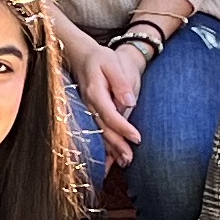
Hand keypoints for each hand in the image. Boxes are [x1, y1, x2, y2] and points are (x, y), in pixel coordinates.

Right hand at [79, 36, 145, 154]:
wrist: (82, 56)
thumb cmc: (101, 59)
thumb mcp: (112, 64)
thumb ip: (120, 83)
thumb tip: (130, 102)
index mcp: (95, 92)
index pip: (110, 115)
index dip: (123, 128)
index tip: (137, 138)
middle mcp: (88, 105)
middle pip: (103, 130)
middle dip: (117, 146)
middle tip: (130, 159)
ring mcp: (87, 111)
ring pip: (99, 134)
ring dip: (110, 150)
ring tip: (124, 162)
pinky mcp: (90, 114)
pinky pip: (96, 133)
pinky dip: (102, 148)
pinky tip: (109, 163)